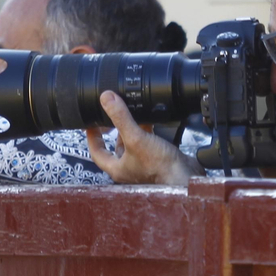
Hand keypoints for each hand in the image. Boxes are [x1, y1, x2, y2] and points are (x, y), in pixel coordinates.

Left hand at [86, 91, 200, 185]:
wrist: (184, 176)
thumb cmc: (159, 167)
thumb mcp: (136, 138)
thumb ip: (121, 118)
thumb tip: (107, 99)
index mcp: (117, 168)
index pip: (96, 152)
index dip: (92, 138)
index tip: (91, 124)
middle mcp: (128, 168)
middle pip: (115, 147)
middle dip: (114, 131)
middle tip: (113, 116)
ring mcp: (143, 166)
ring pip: (132, 145)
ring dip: (132, 130)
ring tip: (133, 116)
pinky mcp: (157, 161)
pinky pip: (147, 144)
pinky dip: (147, 133)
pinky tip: (151, 124)